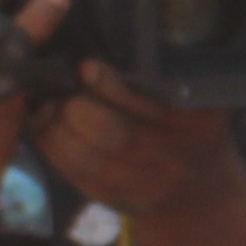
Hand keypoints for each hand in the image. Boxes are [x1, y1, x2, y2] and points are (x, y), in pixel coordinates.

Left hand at [34, 60, 243, 220]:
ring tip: (45, 103)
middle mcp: (173, 157)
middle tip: (61, 85)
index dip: (111, 86)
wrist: (201, 191)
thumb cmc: (188, 130)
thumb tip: (107, 46)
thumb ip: (161, 76)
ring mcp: (143, 185)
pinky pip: (72, 172)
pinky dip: (51, 145)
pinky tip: (44, 125)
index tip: (87, 67)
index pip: (149, 104)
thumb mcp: (192, 99)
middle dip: (76, 106)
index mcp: (197, 123)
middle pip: (111, 133)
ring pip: (84, 155)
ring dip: (55, 125)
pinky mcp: (114, 199)